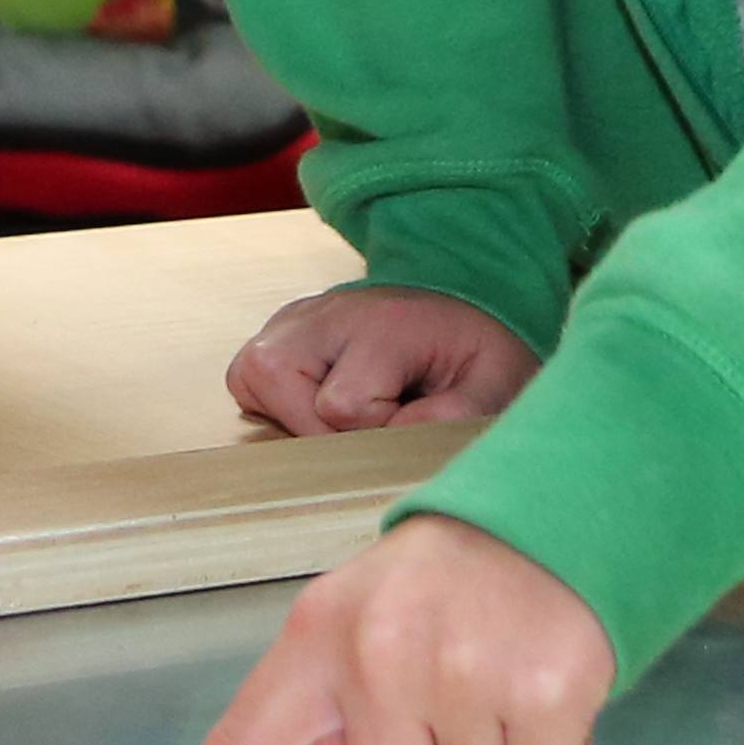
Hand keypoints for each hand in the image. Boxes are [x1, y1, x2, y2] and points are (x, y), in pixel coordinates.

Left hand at [147, 515, 614, 744]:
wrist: (546, 515)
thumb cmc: (437, 595)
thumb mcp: (359, 636)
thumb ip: (331, 727)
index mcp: (314, 639)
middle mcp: (379, 654)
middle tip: (449, 702)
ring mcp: (465, 671)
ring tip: (496, 675)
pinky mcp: (547, 688)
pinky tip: (541, 682)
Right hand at [226, 285, 538, 435]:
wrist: (462, 308)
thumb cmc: (473, 353)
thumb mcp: (495, 382)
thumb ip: (456, 414)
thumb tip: (394, 436)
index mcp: (385, 323)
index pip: (339, 405)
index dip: (373, 432)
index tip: (408, 418)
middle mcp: (329, 311)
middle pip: (272, 375)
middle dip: (316, 426)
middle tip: (367, 423)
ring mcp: (297, 316)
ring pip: (250, 375)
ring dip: (288, 413)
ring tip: (340, 416)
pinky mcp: (280, 328)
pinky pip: (248, 375)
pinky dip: (276, 401)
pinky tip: (317, 403)